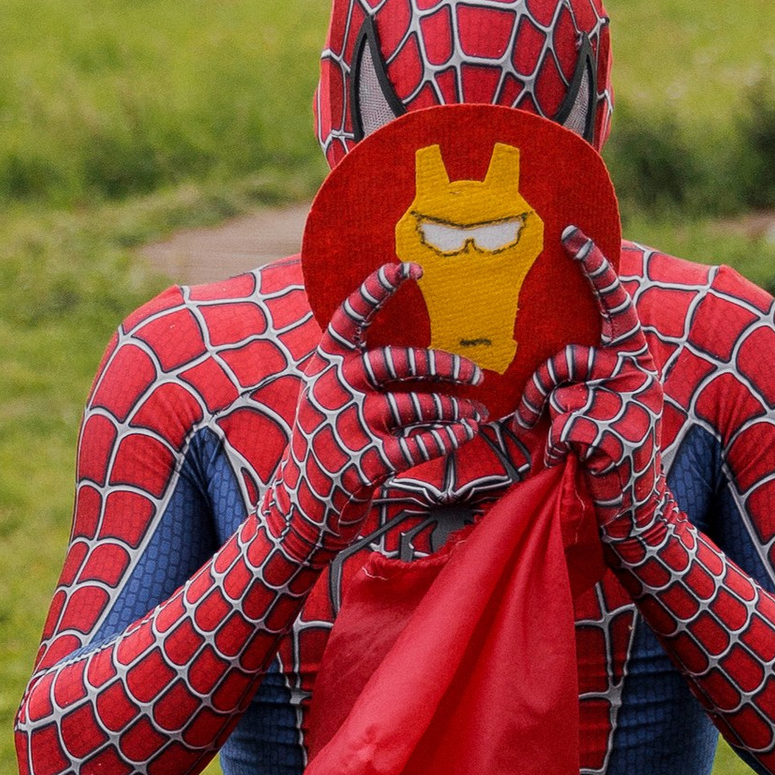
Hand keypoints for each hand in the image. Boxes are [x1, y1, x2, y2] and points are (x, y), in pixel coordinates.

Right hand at [256, 264, 491, 582]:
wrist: (298, 508)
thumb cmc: (324, 445)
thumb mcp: (324, 397)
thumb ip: (352, 367)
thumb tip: (404, 341)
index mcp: (324, 364)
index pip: (351, 315)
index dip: (379, 288)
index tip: (411, 267)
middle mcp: (333, 388)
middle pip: (397, 361)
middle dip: (442, 365)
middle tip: (475, 373)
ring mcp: (347, 426)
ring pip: (414, 405)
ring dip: (451, 408)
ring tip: (476, 413)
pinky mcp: (363, 462)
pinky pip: (418, 444)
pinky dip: (448, 436)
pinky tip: (466, 431)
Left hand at [502, 230, 677, 570]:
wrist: (631, 512)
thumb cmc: (598, 455)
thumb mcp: (590, 405)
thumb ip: (576, 374)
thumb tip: (544, 360)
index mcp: (631, 359)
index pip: (614, 303)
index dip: (592, 267)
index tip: (567, 234)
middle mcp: (638, 374)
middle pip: (566, 359)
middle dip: (538, 392)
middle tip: (531, 421)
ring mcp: (635, 404)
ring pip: (561, 396)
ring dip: (547, 427)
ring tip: (564, 448)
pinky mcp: (624, 435)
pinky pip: (565, 425)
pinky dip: (557, 448)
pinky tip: (575, 464)